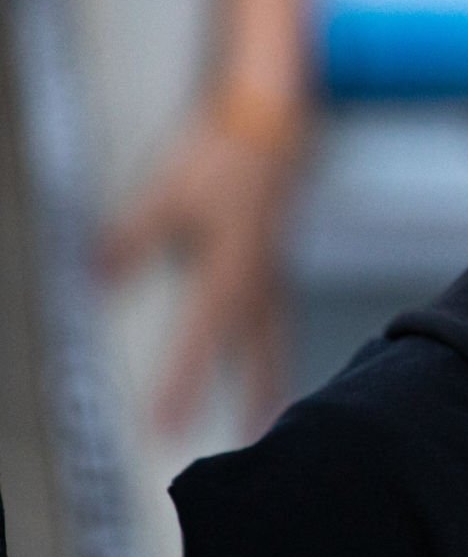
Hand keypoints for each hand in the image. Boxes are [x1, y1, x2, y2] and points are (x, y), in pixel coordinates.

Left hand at [98, 91, 303, 436]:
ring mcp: (274, 266)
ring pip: (275, 332)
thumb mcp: (165, 194)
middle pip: (257, 348)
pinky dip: (276, 339)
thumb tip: (97, 280)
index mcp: (230, 268)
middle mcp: (258, 276)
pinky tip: (269, 347)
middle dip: (251, 392)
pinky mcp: (277, 254)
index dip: (183, 384)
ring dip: (271, 372)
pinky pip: (280, 310)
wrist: (268, 124)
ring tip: (267, 406)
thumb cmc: (219, 157)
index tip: (167, 424)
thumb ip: (130, 241)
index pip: (201, 339)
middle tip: (248, 432)